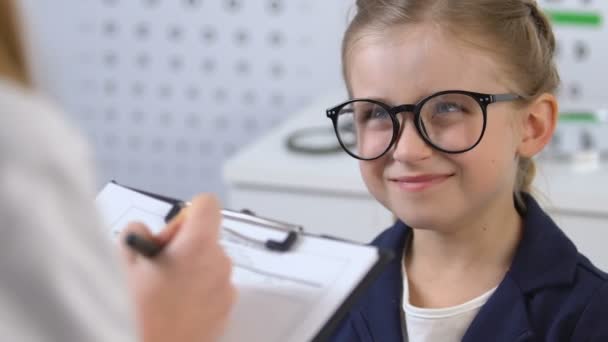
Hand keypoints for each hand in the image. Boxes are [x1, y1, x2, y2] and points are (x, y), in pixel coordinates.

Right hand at [120, 194, 235, 341]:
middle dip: (182, 248)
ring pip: (209, 266)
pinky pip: (213, 290)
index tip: (168, 238)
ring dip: (189, 273)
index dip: (185, 216)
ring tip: (162, 295)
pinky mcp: (226, 312)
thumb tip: (147, 232)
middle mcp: (220, 264)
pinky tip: (173, 310)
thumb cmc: (137, 314)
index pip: (207, 204)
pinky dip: (197, 294)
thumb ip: (136, 234)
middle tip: (156, 270)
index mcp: (198, 245)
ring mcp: (226, 290)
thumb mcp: (123, 263)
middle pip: (206, 238)